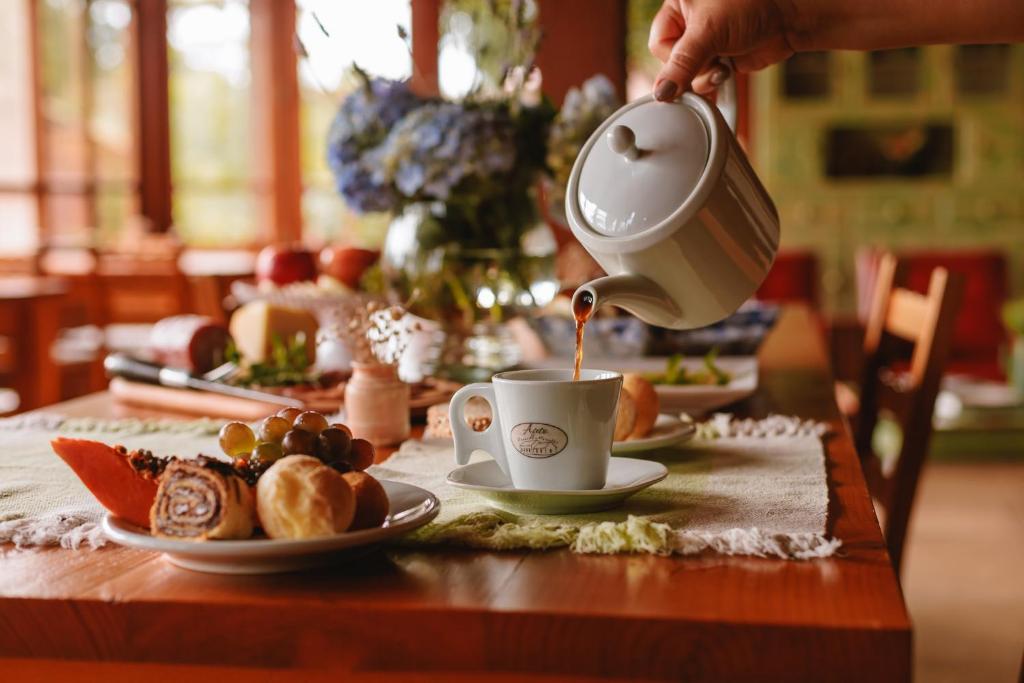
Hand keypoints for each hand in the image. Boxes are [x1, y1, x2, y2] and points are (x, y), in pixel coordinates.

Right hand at [649, 0, 795, 99]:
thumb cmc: (751, 4)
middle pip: (674, 62)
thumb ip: (681, 64)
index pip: (659, 43)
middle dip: (692, 67)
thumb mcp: (708, 32)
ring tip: (724, 64)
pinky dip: (715, 82)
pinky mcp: (722, 58)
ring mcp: (707, 43)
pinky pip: (706, 80)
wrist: (790, 16)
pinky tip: (726, 74)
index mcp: (679, 6)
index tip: (691, 61)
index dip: (672, 57)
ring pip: (690, 75)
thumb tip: (661, 92)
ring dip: (707, 76)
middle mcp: (691, 24)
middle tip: (711, 60)